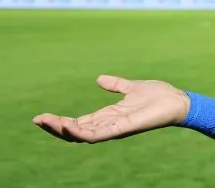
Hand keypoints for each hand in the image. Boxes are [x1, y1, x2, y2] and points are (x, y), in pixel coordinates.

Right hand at [32, 75, 188, 143]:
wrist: (178, 101)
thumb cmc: (158, 96)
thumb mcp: (131, 87)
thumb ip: (115, 85)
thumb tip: (99, 79)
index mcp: (109, 116)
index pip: (79, 122)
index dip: (60, 121)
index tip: (42, 116)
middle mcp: (109, 125)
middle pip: (76, 131)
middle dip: (55, 127)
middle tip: (37, 119)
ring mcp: (115, 129)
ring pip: (82, 135)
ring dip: (62, 129)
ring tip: (45, 121)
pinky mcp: (122, 129)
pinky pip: (97, 135)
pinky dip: (81, 132)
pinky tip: (68, 125)